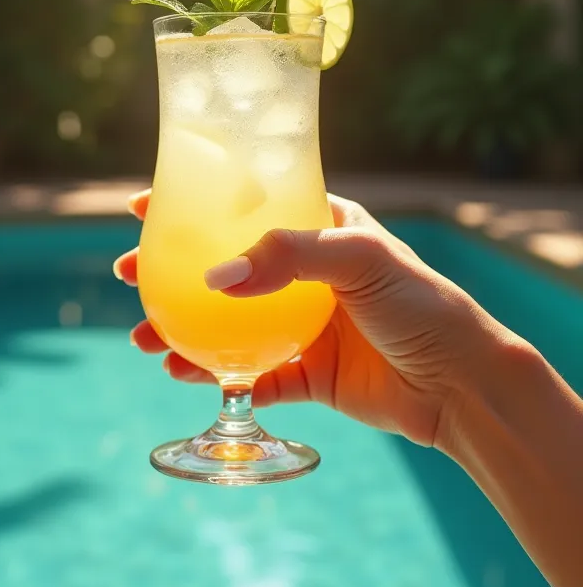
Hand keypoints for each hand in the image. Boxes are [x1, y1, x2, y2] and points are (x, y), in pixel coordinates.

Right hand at [115, 190, 523, 449]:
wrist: (459, 383)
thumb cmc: (421, 303)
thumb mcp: (360, 258)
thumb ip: (289, 258)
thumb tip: (214, 277)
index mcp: (320, 231)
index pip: (247, 207)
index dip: (193, 203)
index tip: (142, 207)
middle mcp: (306, 277)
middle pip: (222, 268)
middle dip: (170, 271)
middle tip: (127, 275)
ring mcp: (302, 326)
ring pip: (226, 325)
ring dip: (181, 329)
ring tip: (144, 337)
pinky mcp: (306, 374)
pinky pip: (249, 375)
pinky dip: (214, 376)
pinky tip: (184, 374)